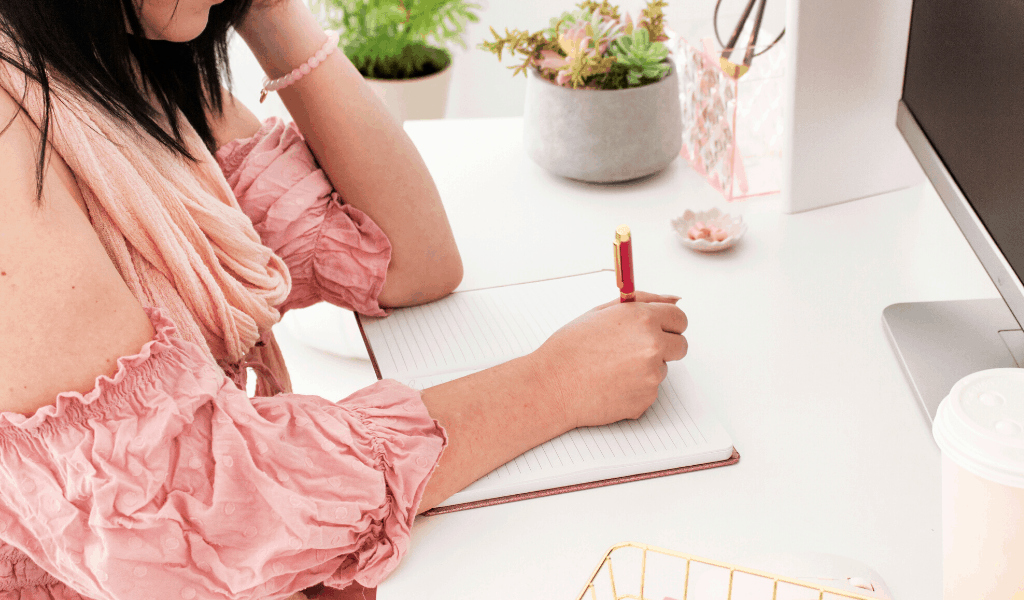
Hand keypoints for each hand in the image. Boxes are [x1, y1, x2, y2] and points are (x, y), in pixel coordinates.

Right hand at [531, 291, 687, 428]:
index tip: (659, 329)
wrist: (552, 385)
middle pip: (680, 346)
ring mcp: (652, 375)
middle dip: (665, 346)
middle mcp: (652, 345)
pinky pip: (650, 390)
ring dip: (646, 368)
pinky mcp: (647, 399)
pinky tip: (611, 384)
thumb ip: (642, 302)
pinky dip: (636, 388)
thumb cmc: (570, 349)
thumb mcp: (601, 312)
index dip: (668, 324)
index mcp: (642, 319)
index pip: (679, 319)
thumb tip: (674, 300)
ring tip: (612, 368)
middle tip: (634, 350)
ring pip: (663, 369)